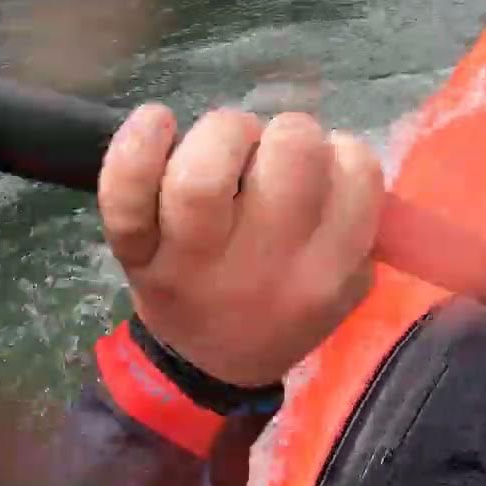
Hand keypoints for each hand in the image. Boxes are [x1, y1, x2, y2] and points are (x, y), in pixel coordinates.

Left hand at [97, 104, 383, 385]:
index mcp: (327, 270)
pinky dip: (137, 146)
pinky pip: (126, 193)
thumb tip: (341, 152)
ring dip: (226, 133)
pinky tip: (158, 120)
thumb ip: (359, 223)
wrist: (210, 365)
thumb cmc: (285, 305)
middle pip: (292, 151)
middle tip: (275, 161)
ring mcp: (192, 259)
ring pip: (204, 172)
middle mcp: (265, 264)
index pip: (356, 170)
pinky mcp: (137, 251)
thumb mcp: (348, 283)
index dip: (341, 154)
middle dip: (289, 134)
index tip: (325, 175)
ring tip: (229, 149)